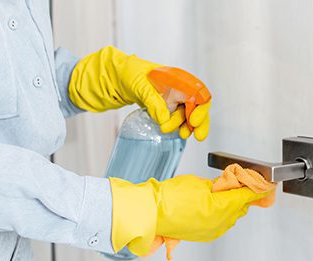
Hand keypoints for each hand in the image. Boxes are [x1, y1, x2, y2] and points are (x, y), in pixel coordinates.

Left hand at [68, 46, 210, 139]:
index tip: (194, 121)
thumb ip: (153, 101)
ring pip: (186, 114)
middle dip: (196, 121)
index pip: (198, 92)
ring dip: (184, 125)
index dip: (201, 107)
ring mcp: (170, 98)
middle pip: (196, 106)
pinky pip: (175, 118)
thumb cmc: (126, 72)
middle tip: (188, 135)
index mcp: (176, 78)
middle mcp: (176, 88)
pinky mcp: (162, 107)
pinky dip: (177, 126)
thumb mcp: (139, 85)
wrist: (111, 76)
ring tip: (175, 133)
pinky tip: (174, 133)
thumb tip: (164, 120)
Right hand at [109, 175, 269, 255]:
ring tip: (226, 190)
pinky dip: (223, 212)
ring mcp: (212, 231)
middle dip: (244, 194)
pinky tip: (216, 203)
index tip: (267, 183)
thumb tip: (232, 185)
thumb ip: (219, 185)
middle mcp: (220, 223)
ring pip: (233, 215)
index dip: (258, 188)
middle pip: (242, 207)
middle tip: (243, 181)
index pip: (247, 196)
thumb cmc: (168, 197)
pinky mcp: (204, 235)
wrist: (149, 214)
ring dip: (233, 203)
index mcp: (220, 209)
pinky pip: (222, 222)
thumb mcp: (199, 184)